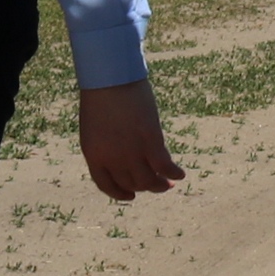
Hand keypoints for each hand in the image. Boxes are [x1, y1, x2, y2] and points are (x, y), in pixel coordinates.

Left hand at [77, 79, 181, 200]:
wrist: (110, 79)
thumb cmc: (101, 96)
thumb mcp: (96, 127)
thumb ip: (107, 145)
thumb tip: (123, 156)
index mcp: (94, 156)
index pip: (107, 185)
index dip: (120, 193)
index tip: (131, 196)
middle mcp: (112, 160)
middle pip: (131, 183)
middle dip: (144, 187)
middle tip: (157, 185)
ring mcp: (131, 152)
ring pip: (148, 181)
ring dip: (160, 185)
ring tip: (168, 183)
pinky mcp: (150, 142)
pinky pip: (164, 166)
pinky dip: (173, 173)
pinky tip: (180, 174)